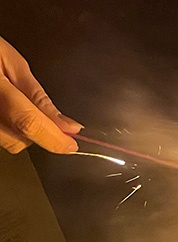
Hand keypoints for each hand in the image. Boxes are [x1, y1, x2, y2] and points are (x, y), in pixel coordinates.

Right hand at [0, 35, 78, 153]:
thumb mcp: (12, 62)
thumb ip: (38, 96)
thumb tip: (67, 125)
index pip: (28, 123)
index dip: (54, 139)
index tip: (72, 144)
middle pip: (17, 140)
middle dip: (37, 134)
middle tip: (38, 111)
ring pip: (5, 142)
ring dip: (19, 132)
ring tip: (13, 103)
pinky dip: (6, 128)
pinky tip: (4, 108)